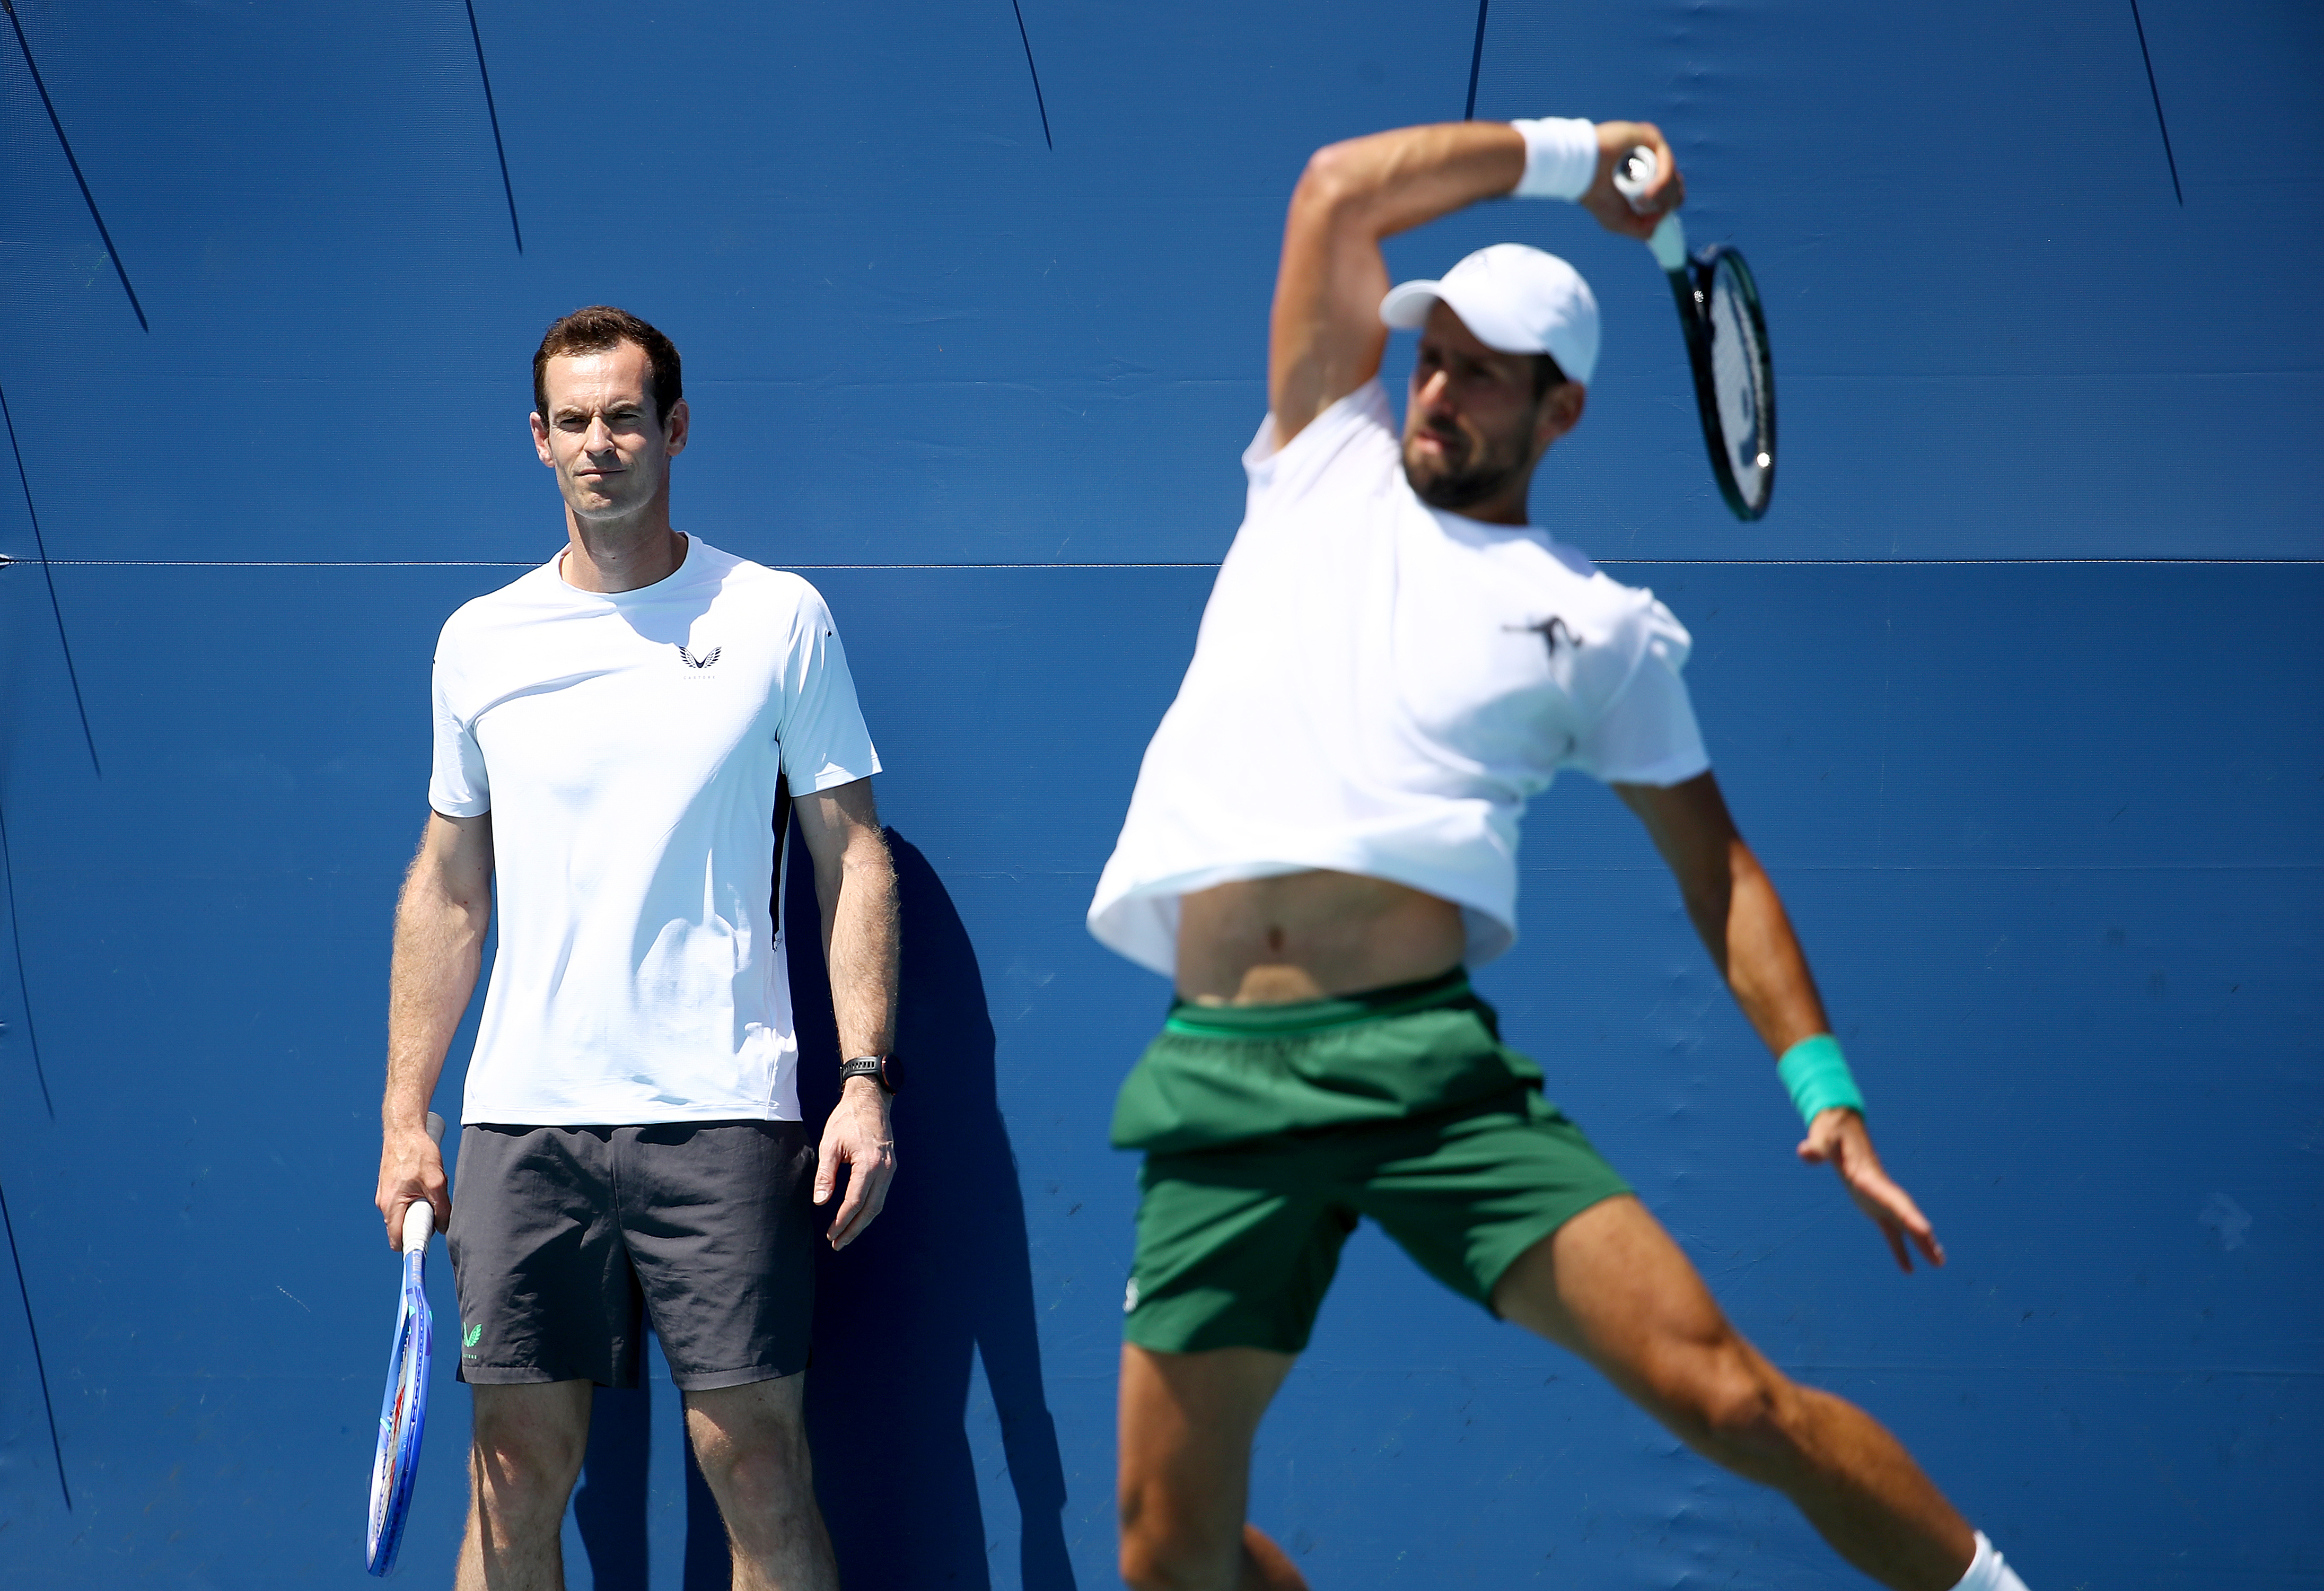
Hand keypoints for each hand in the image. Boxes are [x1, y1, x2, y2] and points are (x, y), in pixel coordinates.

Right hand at [375, 1122, 449, 1250]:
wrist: (404, 1129)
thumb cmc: (417, 1152)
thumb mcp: (436, 1180)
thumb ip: (441, 1206)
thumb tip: (445, 1227)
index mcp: (391, 1205)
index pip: (397, 1239)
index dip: (412, 1246)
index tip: (426, 1248)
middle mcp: (383, 1203)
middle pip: (402, 1228)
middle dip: (420, 1223)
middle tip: (435, 1209)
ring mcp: (385, 1195)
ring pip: (405, 1214)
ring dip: (420, 1208)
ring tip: (431, 1190)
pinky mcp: (390, 1188)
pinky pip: (404, 1202)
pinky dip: (416, 1198)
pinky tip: (426, 1183)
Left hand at [814, 1076, 895, 1249]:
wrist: (870, 1099)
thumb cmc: (847, 1119)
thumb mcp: (830, 1144)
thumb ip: (825, 1175)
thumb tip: (820, 1202)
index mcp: (869, 1164)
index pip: (855, 1201)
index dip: (842, 1221)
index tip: (830, 1234)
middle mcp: (885, 1169)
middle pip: (871, 1209)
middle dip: (854, 1229)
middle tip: (837, 1243)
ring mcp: (891, 1168)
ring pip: (878, 1204)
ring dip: (862, 1222)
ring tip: (845, 1235)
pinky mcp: (890, 1167)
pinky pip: (881, 1194)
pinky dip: (869, 1209)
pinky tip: (856, 1215)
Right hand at [1580, 120, 1684, 240]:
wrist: (1580, 171)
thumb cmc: (1594, 194)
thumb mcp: (1618, 222)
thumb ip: (1641, 229)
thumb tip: (1658, 224)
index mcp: (1645, 181)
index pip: (1671, 195)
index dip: (1668, 207)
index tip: (1655, 217)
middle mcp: (1650, 165)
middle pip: (1676, 188)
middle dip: (1666, 203)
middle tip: (1644, 208)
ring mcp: (1651, 150)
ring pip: (1673, 178)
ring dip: (1662, 195)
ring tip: (1640, 200)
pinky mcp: (1650, 138)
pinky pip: (1667, 163)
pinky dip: (1661, 182)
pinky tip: (1647, 193)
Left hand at [1798, 1108, 1944, 1271]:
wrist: (1840, 1128)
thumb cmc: (1831, 1135)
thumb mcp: (1822, 1140)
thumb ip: (1816, 1148)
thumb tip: (1805, 1151)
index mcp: (1870, 1178)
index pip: (1894, 1199)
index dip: (1910, 1216)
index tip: (1926, 1231)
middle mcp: (1881, 1189)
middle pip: (1906, 1215)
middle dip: (1923, 1236)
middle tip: (1939, 1258)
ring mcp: (1879, 1198)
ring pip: (1904, 1224)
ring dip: (1920, 1244)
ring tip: (1938, 1264)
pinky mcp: (1873, 1204)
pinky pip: (1890, 1229)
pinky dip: (1899, 1248)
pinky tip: (1908, 1268)